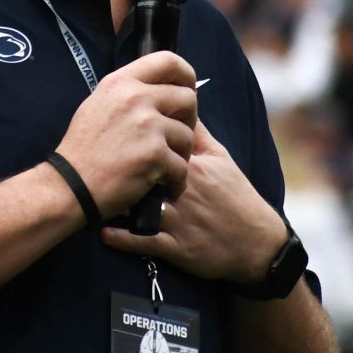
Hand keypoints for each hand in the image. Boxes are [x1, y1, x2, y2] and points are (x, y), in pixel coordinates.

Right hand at [53, 52, 196, 217]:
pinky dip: (175, 181)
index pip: (167, 60)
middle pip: (188, 98)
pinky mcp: (155, 155)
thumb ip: (128, 93)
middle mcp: (136, 99)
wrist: (70, 187)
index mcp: (121, 83)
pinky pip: (182, 166)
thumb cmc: (83, 151)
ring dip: (181, 155)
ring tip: (164, 168)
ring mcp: (147, 126)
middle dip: (188, 121)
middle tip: (175, 139)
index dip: (185, 75)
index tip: (186, 91)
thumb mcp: (98, 105)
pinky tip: (162, 186)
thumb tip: (159, 89)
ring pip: (188, 136)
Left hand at [101, 118, 281, 282]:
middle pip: (142, 172)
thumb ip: (198, 133)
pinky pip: (143, 241)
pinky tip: (104, 230)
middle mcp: (183, 189)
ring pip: (138, 207)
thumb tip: (180, 105)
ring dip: (116, 202)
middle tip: (97, 165)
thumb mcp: (221, 158)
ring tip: (97, 196)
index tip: (113, 132)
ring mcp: (178, 219)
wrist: (256, 242)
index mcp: (192, 164)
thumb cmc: (236, 197)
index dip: (134, 138)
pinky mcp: (176, 246)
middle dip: (120, 168)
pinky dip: (122, 237)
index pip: (158, 143)